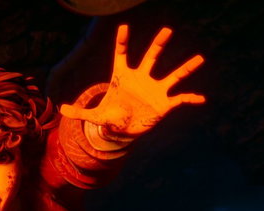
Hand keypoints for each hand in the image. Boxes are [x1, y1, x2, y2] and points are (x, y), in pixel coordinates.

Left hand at [59, 25, 204, 137]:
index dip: (122, 42)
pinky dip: (190, 99)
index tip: (123, 27)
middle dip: (158, 45)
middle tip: (167, 30)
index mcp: (123, 77)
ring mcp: (155, 90)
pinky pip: (180, 100)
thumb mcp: (94, 116)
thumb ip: (80, 111)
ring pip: (172, 76)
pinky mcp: (164, 104)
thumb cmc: (110, 116)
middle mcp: (141, 79)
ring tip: (199, 59)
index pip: (121, 56)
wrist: (123, 129)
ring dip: (186, 68)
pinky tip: (201, 99)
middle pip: (151, 58)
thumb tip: (62, 109)